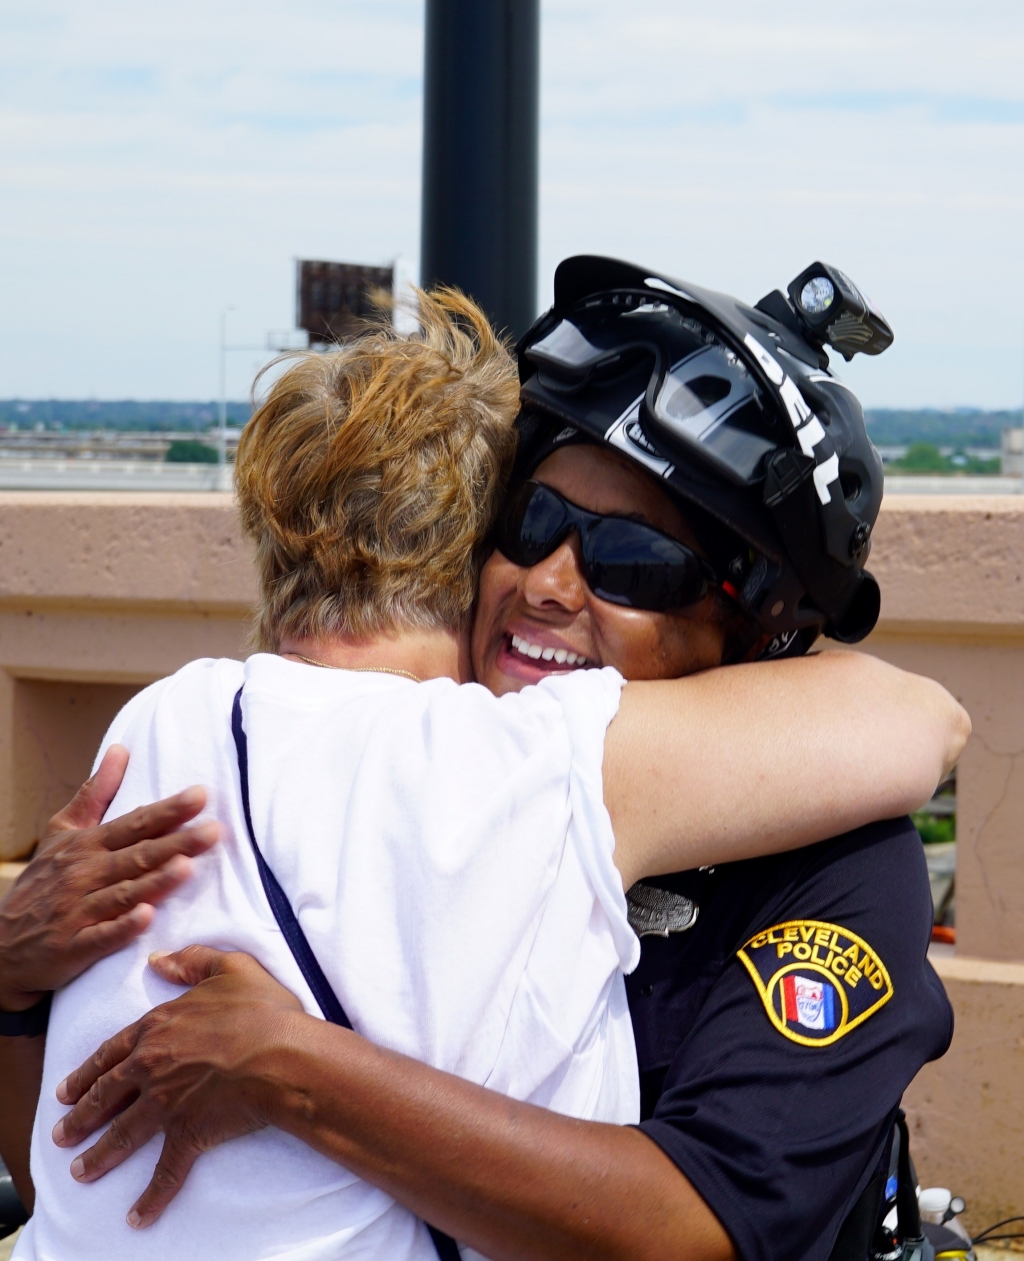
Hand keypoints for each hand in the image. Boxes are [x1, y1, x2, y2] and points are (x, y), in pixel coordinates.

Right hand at [0, 746, 218, 1010]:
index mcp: (86, 845)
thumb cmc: (43, 882)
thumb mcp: (62, 832)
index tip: (201, 795)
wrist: (2, 944)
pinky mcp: (73, 947)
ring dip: (155, 881)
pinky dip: (122, 928)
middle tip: (215, 831)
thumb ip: (95, 793)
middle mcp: (84, 874)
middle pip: (137, 856)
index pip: (135, 823)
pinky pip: (101, 937)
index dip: (168, 811)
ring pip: (123, 893)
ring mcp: (77, 911)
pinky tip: (147, 918)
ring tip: (188, 868)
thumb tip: (121, 749)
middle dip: (176, 843)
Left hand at [53, 945, 306, 1227]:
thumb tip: (160, 960)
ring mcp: (166, 1104)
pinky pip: (165, 1171)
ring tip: (80, 1172)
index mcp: (158, 1028)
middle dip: (82, 1117)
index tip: (68, 1090)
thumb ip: (192, 962)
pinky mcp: (188, 1134)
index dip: (88, 1072)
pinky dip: (151, 1197)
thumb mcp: (230, 968)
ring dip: (100, 1156)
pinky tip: (137, 1216)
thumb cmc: (261, 1010)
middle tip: (62, 1134)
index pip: (111, 1052)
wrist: (281, 1055)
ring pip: (123, 1135)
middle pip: (106, 1096)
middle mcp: (152, 1067)